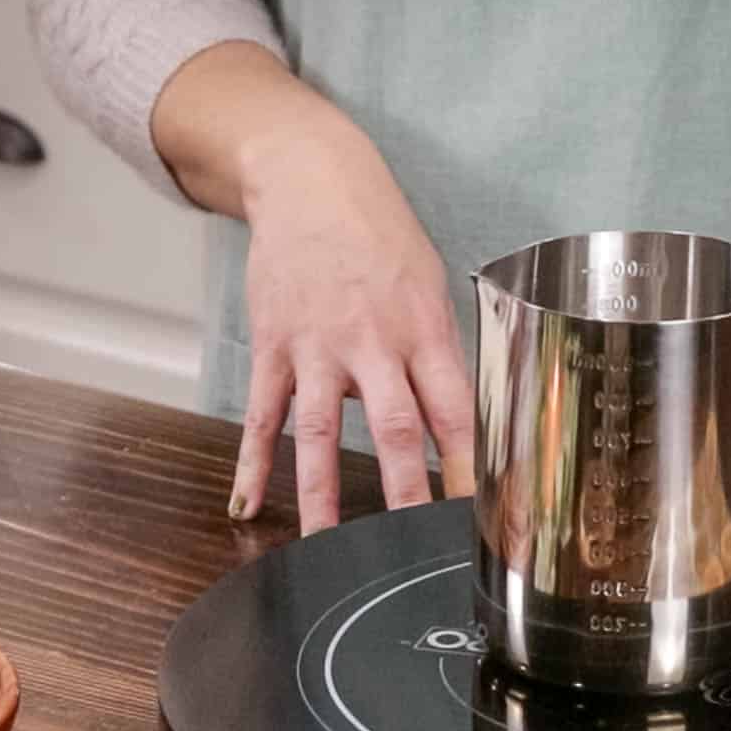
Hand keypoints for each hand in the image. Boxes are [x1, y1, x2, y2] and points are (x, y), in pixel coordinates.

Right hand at [226, 124, 475, 533]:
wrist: (311, 182)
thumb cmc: (382, 238)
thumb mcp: (431, 288)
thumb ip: (439, 356)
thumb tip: (457, 423)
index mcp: (423, 331)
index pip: (454, 410)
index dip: (470, 465)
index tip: (483, 514)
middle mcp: (372, 343)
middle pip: (394, 427)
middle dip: (407, 491)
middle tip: (416, 545)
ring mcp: (317, 347)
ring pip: (318, 431)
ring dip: (321, 494)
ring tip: (324, 548)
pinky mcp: (273, 346)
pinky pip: (262, 413)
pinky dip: (251, 461)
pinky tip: (247, 504)